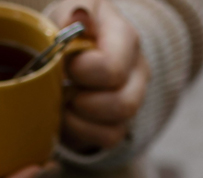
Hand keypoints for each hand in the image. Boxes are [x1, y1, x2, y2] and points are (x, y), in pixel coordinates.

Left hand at [50, 0, 149, 152]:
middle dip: (83, 101)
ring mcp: (135, 97)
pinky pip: (109, 139)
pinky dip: (84, 133)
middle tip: (63, 88)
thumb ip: (71, 15)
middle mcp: (138, 68)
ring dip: (81, 119)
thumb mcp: (66, 13)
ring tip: (65, 102)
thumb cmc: (69, 31)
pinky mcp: (124, 120)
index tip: (64, 64)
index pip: (111, 69)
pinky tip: (70, 116)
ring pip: (118, 125)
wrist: (74, 53)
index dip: (80, 72)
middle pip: (123, 104)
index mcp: (125, 36)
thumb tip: (78, 20)